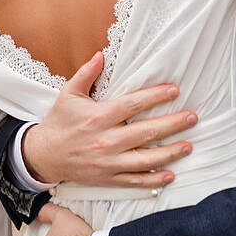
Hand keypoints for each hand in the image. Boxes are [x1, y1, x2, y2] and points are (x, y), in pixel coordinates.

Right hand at [20, 50, 195, 186]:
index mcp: (98, 117)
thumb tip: (101, 54)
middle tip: (192, 118)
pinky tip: (170, 174)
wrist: (42, 156)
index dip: (155, 96)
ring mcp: (107, 162)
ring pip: (144, 159)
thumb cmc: (59, 122)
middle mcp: (105, 141)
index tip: (174, 90)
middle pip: (145, 132)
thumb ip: (86, 74)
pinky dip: (153, 180)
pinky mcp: (107, 178)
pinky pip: (134, 181)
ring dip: (169, 153)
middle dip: (171, 125)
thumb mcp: (68, 94)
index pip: (132, 105)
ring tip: (189, 146)